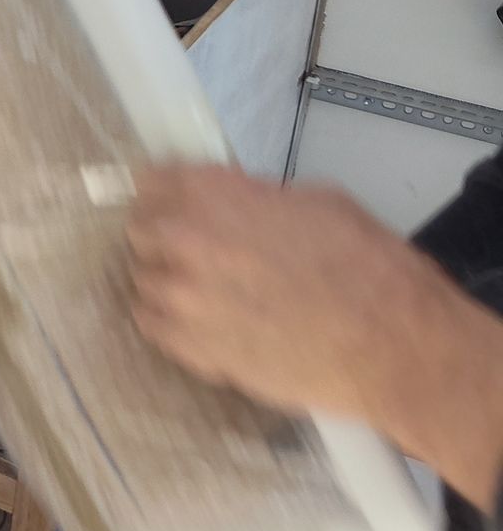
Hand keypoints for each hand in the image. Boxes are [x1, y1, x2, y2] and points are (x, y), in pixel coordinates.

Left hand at [128, 165, 502, 509]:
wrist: (390, 346)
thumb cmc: (368, 267)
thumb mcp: (317, 201)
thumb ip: (257, 197)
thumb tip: (234, 201)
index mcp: (213, 195)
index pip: (151, 180)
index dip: (166, 190)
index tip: (176, 198)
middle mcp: (184, 242)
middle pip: (139, 230)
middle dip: (164, 234)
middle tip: (198, 247)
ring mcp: (181, 300)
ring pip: (143, 281)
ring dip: (168, 281)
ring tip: (208, 290)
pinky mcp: (189, 350)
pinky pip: (152, 326)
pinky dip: (171, 322)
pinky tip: (205, 321)